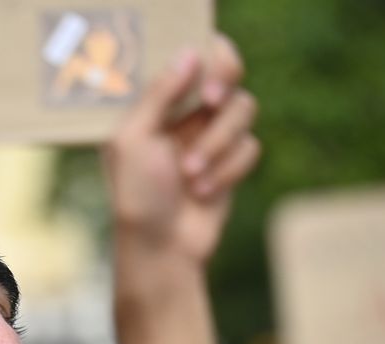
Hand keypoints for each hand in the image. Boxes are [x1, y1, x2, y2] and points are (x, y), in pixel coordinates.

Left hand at [105, 36, 257, 270]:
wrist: (162, 249)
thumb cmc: (137, 197)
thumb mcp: (134, 141)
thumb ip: (159, 95)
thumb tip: (189, 54)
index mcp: (154, 102)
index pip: (190, 56)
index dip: (209, 55)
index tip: (206, 78)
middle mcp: (183, 113)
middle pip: (227, 72)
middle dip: (223, 84)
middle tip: (211, 101)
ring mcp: (209, 135)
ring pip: (242, 109)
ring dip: (218, 143)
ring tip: (191, 176)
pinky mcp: (230, 160)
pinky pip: (250, 146)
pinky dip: (228, 169)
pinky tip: (203, 192)